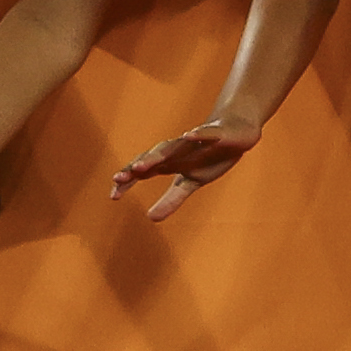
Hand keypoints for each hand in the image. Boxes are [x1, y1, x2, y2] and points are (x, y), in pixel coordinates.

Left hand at [105, 118, 263, 216]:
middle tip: (119, 178)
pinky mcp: (214, 134)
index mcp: (169, 162)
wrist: (236, 132)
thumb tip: (150, 218)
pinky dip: (196, 135)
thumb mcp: (191, 182)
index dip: (128, 181)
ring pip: (173, 147)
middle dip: (137, 166)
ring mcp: (194, 142)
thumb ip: (171, 199)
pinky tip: (189, 135)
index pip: (143, 171)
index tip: (114, 196)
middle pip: (153, 157)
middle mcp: (176, 150)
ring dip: (157, 155)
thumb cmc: (210, 158)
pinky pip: (204, 134)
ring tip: (142, 165)